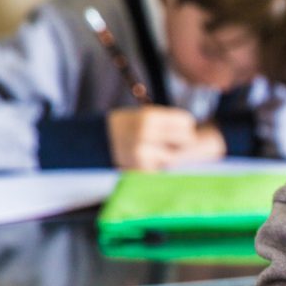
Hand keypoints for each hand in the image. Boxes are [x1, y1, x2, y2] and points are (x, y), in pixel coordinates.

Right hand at [106, 107, 224, 169]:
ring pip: (174, 157)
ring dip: (168, 155)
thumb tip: (192, 132)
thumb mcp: (141, 115)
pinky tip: (144, 159)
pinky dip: (156, 166)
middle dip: (182, 141)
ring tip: (154, 150)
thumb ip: (165, 122)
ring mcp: (143, 153)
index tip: (180, 128)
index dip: (186, 125)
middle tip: (172, 141)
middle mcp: (146, 134)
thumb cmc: (123, 127)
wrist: (92, 141)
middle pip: (186, 139)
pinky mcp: (139, 169)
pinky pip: (160, 169)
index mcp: (148, 117)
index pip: (186, 121)